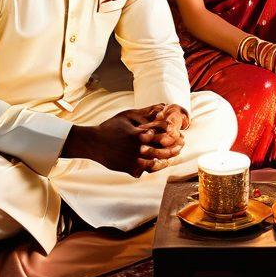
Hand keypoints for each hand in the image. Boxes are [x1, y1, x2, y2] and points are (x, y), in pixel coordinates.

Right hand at [62, 105, 180, 175]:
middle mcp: (137, 149)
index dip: (173, 135)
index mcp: (139, 134)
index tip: (181, 134)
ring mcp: (133, 160)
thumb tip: (162, 105)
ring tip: (173, 156)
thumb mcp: (128, 115)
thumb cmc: (111, 127)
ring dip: (167, 160)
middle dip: (174, 148)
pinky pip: (145, 170)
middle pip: (162, 150)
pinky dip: (153, 168)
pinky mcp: (128, 169)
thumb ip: (146, 111)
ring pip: (156, 163)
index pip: (161, 135)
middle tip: (181, 145)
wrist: (94, 143)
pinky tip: (160, 164)